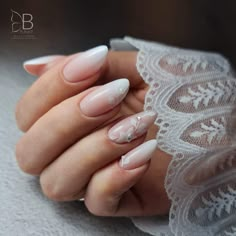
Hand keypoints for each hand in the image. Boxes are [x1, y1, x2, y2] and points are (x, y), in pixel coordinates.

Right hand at [15, 46, 170, 215]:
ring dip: (92, 150)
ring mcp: (93, 178)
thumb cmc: (177, 93)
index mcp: (70, 117)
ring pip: (56, 182)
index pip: (29, 112)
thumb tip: (36, 65)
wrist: (213, 124)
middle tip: (110, 98)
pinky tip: (143, 154)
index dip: (51, 88)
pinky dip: (115, 177)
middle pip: (31, 152)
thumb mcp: (136, 69)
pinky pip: (97, 202)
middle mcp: (72, 150)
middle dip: (66, 121)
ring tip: (135, 127)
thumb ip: (91, 68)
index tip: (91, 65)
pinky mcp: (119, 200)